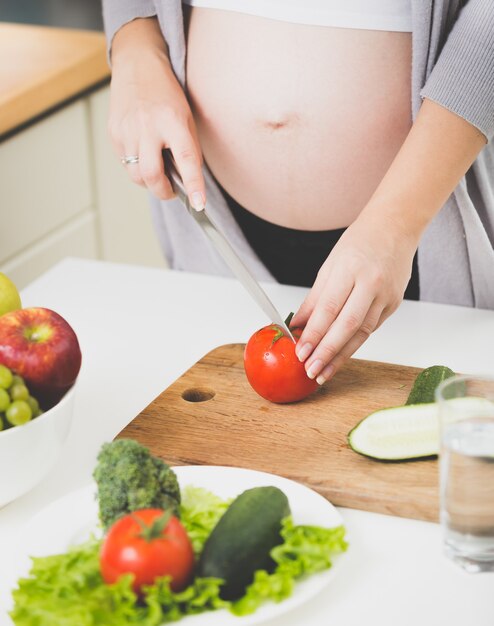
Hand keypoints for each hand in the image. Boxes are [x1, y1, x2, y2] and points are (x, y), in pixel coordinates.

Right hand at [109, 18, 204, 207]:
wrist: (137, 65)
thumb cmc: (167, 94)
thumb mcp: (187, 118)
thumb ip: (188, 150)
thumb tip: (188, 182)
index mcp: (173, 120)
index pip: (186, 159)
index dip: (193, 185)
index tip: (198, 204)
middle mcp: (148, 126)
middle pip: (152, 175)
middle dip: (163, 191)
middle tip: (172, 191)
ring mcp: (127, 130)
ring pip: (136, 174)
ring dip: (149, 180)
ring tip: (158, 167)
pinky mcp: (114, 133)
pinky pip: (125, 163)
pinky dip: (137, 166)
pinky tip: (143, 152)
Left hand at [291, 212, 416, 383]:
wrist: (396, 227)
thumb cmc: (360, 242)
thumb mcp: (330, 266)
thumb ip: (314, 299)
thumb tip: (297, 325)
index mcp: (350, 269)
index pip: (329, 309)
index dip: (314, 334)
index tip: (301, 352)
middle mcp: (371, 283)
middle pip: (347, 326)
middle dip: (327, 352)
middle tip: (311, 370)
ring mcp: (386, 295)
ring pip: (362, 333)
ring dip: (341, 356)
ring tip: (324, 372)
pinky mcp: (394, 304)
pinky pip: (371, 328)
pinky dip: (354, 344)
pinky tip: (340, 356)